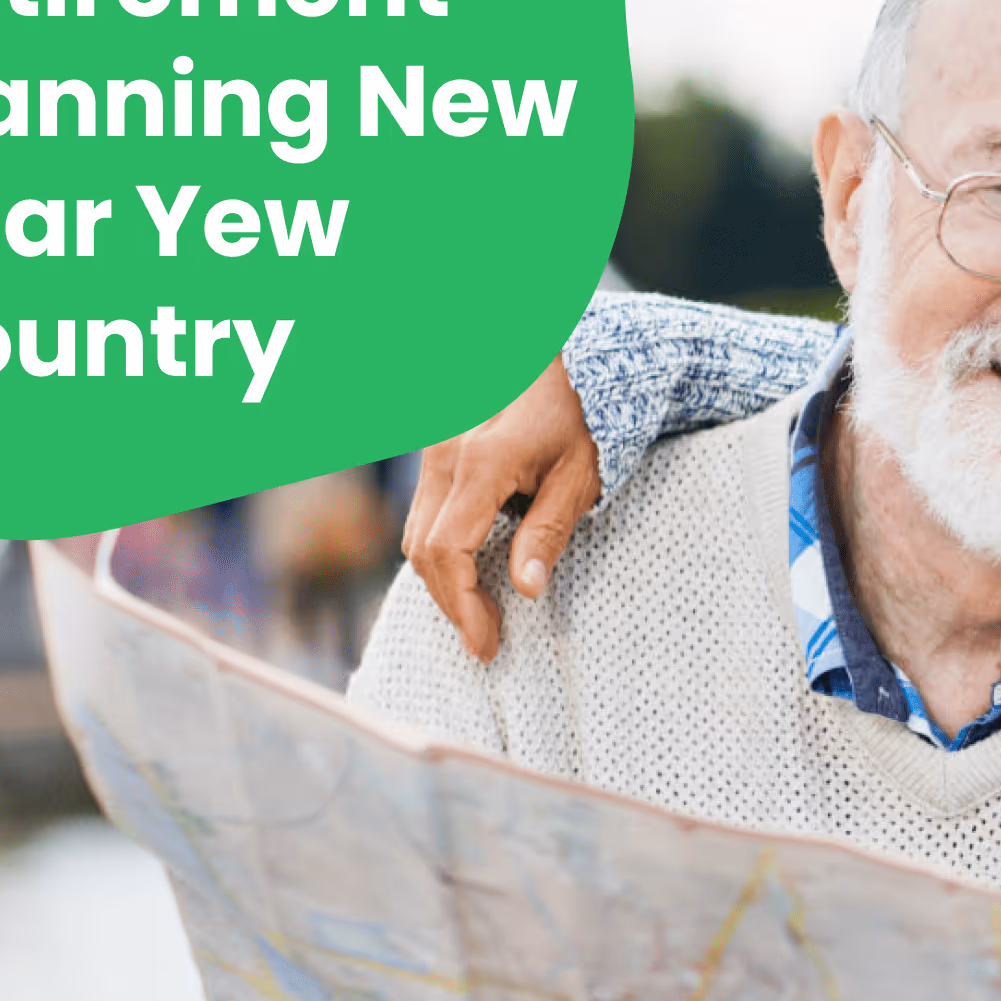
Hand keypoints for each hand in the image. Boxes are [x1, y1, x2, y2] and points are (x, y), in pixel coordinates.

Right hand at [400, 354, 599, 660]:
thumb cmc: (585, 415)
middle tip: (484, 639)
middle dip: (449, 602)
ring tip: (480, 612)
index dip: (462, 605)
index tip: (486, 643)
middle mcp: (446, 455)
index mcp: (481, 463)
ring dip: (443, 578)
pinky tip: (473, 571)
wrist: (570, 358)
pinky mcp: (438, 449)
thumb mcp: (581, 476)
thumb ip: (548, 532)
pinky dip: (441, 550)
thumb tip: (525, 589)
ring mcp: (436, 449)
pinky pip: (425, 511)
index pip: (448, 552)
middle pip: (423, 549)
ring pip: (416, 532)